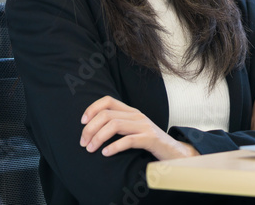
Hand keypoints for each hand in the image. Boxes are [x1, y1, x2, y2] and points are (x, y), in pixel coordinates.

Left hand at [80, 95, 196, 160]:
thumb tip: (91, 127)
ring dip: (98, 138)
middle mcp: (137, 115)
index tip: (82, 123)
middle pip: (106, 115)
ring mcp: (144, 126)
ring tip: (91, 149)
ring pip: (114, 125)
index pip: (108, 100)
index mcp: (131, 111)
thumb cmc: (148, 142)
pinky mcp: (150, 139)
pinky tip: (106, 153)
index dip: (91, 109)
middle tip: (83, 143)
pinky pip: (128, 140)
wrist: (172, 152)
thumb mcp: (133, 129)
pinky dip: (114, 147)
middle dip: (90, 129)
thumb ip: (118, 124)